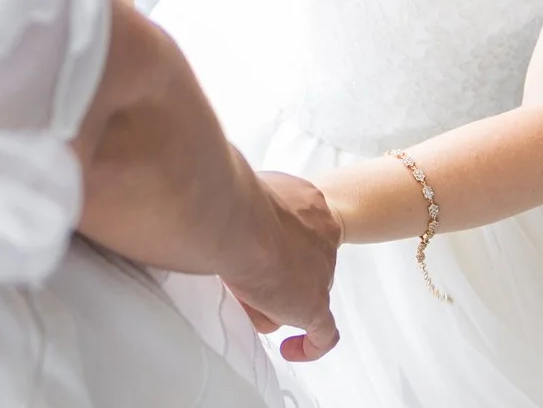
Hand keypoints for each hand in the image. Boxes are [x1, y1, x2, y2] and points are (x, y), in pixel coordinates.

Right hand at [219, 166, 340, 362]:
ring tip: (241, 296)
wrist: (235, 220)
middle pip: (303, 263)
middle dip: (275, 273)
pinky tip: (291, 349)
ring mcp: (321, 271)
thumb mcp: (242, 194)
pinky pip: (323, 334)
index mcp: (307, 201)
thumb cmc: (227, 201)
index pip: (302, 228)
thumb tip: (219, 218)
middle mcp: (322, 233)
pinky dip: (309, 345)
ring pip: (301, 295)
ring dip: (273, 301)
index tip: (265, 250)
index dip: (281, 244)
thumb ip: (243, 207)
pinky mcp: (313, 305)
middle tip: (242, 274)